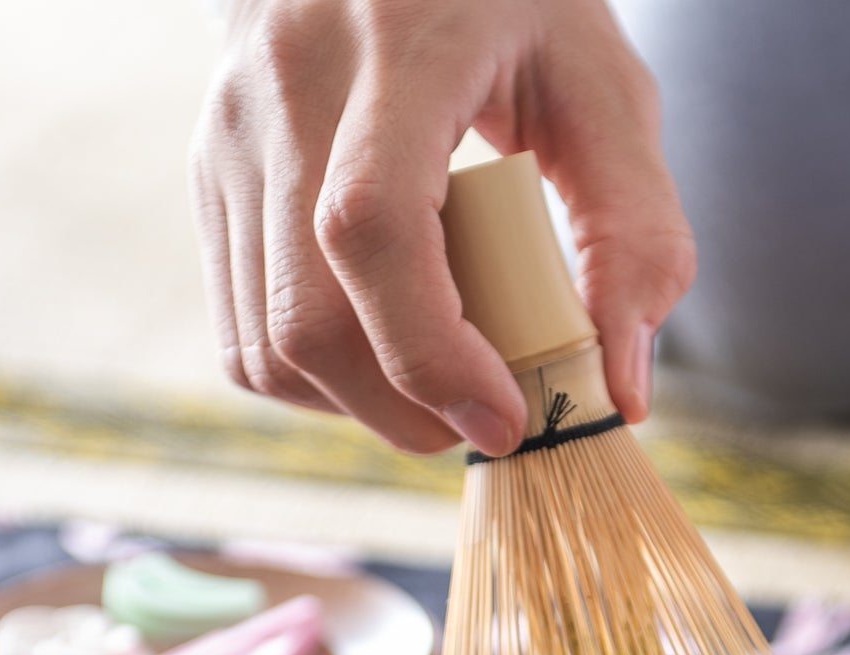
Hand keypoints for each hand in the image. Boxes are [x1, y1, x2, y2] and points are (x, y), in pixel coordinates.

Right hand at [191, 0, 694, 457]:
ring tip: (436, 382)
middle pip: (306, 315)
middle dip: (402, 409)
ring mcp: (231, 135)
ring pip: (266, 343)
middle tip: (483, 418)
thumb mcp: (606, 90)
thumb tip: (620, 391)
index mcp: (393, 46)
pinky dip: (317, 382)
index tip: (504, 417)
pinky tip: (380, 352)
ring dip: (359, 405)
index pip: (371, 226)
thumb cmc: (515, 9)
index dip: (431, 353)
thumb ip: (637, 234)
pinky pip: (244, 334)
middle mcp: (285, 85)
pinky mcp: (212, 177)